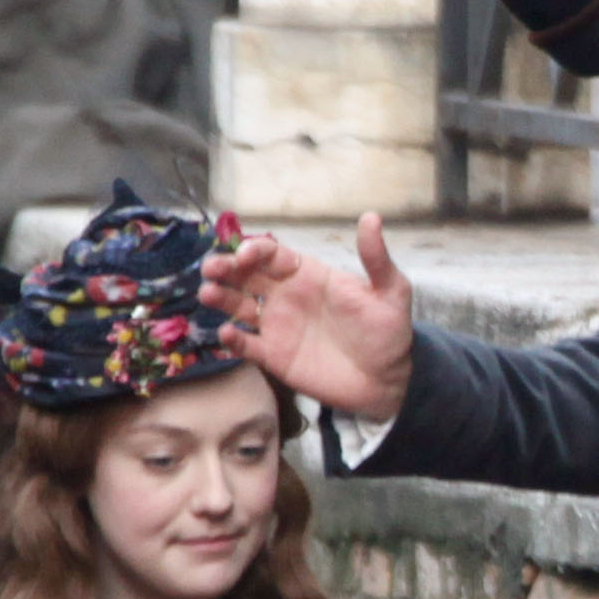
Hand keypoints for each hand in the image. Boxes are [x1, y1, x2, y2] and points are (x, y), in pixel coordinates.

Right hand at [199, 217, 418, 421]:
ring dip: (220, 298)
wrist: (387, 381)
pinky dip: (233, 339)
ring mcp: (278, 326)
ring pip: (239, 306)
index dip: (256, 250)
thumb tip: (372, 218)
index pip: (273, 255)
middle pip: (247, 276)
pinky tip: (227, 333)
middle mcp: (287, 296)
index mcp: (309, 275)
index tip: (245, 255)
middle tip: (211, 268)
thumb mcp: (391, 293)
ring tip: (207, 294)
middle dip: (226, 268)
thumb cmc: (389, 333)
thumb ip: (376, 259)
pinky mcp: (275, 357)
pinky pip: (247, 345)